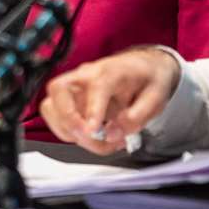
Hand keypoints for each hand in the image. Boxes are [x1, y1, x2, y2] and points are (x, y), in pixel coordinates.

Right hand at [38, 47, 180, 154]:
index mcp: (111, 71)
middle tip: (89, 136)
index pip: (96, 86)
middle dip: (68, 119)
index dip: (92, 110)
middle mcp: (87, 75)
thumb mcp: (156, 97)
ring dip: (69, 131)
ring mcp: (75, 87)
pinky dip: (70, 134)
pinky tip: (91, 138)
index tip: (92, 131)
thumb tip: (114, 133)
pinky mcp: (70, 100)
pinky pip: (57, 118)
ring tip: (97, 141)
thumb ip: (136, 117)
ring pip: (52, 107)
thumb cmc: (148, 78)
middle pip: (58, 89)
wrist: (144, 67)